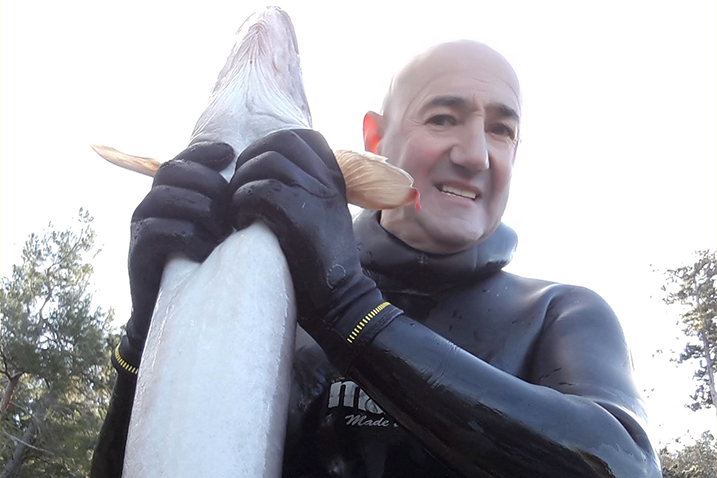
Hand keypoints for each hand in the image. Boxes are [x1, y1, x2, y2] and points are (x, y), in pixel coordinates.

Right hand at [113, 142, 233, 375]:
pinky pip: (157, 230)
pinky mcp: (138, 253)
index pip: (183, 159)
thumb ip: (234, 203)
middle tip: (232, 206)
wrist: (186, 314)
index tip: (230, 154)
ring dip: (200, 210)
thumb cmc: (216, 266)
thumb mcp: (228, 229)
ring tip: (223, 233)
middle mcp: (152, 205)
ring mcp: (142, 227)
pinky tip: (207, 250)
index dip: (203, 152)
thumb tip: (266, 178)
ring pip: (164, 198)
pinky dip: (186, 236)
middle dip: (207, 183)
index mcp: (173, 193)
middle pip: (173, 171)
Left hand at [229, 130, 400, 370]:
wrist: (339, 295)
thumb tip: (267, 168)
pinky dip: (241, 205)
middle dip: (250, 160)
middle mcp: (326, 179)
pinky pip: (256, 191)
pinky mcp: (297, 213)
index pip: (299, 136)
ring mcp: (314, 193)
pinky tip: (242, 223)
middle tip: (240, 188)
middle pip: (277, 142)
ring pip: (264, 164)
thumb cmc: (321, 257)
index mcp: (334, 175)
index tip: (257, 168)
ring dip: (242, 185)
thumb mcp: (324, 212)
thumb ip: (306, 187)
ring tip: (238, 209)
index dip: (270, 145)